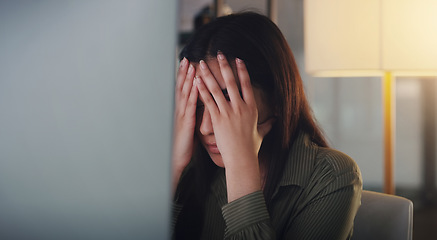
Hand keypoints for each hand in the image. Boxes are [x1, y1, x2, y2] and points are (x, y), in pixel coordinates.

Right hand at [172, 58, 197, 193]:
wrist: (175, 159)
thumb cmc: (182, 145)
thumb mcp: (187, 128)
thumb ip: (191, 117)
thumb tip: (197, 110)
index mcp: (180, 111)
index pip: (182, 90)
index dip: (184, 76)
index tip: (187, 64)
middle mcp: (179, 110)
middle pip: (181, 87)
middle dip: (184, 73)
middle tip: (187, 58)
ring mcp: (181, 115)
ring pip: (185, 93)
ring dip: (188, 79)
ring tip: (191, 66)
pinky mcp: (186, 122)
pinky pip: (190, 105)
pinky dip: (194, 93)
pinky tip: (198, 85)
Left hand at [195, 52, 273, 200]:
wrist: (241, 158)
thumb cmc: (250, 148)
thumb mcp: (261, 133)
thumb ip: (268, 124)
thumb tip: (276, 119)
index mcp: (251, 108)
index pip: (246, 84)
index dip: (242, 70)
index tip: (237, 59)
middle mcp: (240, 107)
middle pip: (231, 82)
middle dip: (224, 66)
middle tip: (219, 54)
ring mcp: (228, 112)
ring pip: (217, 89)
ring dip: (208, 74)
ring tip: (201, 64)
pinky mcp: (217, 119)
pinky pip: (208, 101)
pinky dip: (202, 90)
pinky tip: (196, 81)